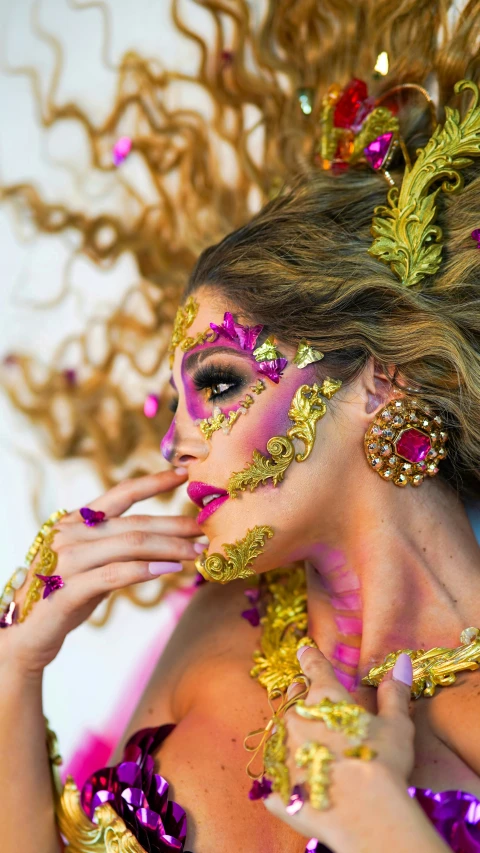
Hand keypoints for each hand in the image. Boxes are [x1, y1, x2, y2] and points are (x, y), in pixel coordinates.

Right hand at [1, 470, 200, 676]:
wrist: (23, 636)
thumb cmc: (63, 597)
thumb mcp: (92, 565)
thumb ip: (119, 549)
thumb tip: (169, 542)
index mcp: (76, 522)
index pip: (121, 493)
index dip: (155, 482)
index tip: (184, 473)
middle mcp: (70, 534)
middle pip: (135, 523)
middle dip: (176, 525)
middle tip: (206, 530)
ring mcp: (66, 560)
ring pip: (130, 546)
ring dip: (170, 548)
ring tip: (197, 553)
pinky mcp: (66, 590)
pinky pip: (114, 574)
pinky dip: (146, 571)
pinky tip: (170, 571)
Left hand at [264, 647, 414, 849]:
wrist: (364, 817)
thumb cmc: (382, 765)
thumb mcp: (395, 725)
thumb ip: (394, 693)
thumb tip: (401, 660)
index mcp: (324, 698)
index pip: (314, 669)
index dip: (310, 658)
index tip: (303, 650)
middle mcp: (295, 720)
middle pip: (293, 700)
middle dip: (299, 696)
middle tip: (306, 697)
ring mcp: (282, 753)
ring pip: (281, 736)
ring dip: (291, 737)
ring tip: (305, 746)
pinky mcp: (277, 787)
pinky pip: (275, 779)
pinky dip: (284, 779)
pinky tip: (298, 786)